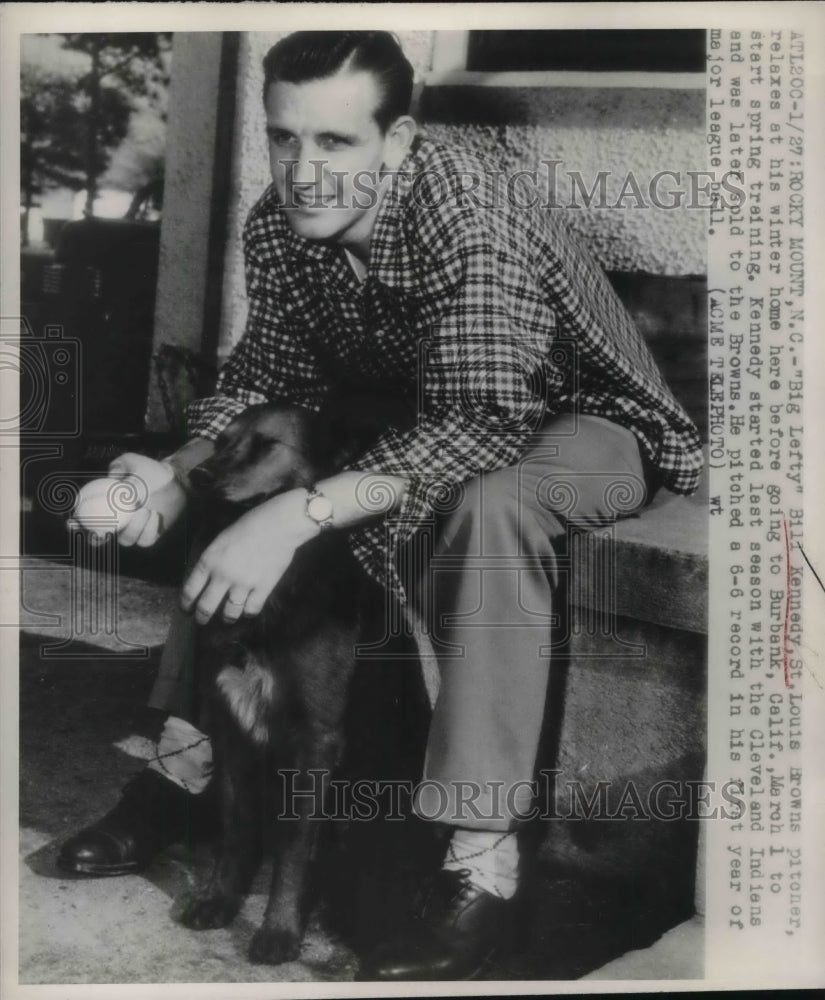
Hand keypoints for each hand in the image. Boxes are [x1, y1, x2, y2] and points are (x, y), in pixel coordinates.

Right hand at [68, 453, 186, 546]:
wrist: (173, 479)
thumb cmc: (149, 471)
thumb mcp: (132, 462)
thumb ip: (118, 466)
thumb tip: (111, 478)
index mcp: (105, 507)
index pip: (85, 520)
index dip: (75, 524)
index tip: (74, 521)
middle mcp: (116, 522)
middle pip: (100, 540)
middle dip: (97, 538)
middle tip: (106, 529)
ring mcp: (133, 531)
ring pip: (126, 540)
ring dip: (133, 527)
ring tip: (144, 509)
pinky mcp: (150, 535)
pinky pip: (145, 540)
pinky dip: (148, 529)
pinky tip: (153, 514)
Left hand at [181, 489, 315, 624]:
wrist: (277, 526)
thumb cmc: (249, 525)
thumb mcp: (221, 540)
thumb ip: (213, 559)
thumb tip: (208, 576)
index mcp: (209, 561)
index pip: (190, 589)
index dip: (186, 603)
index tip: (186, 609)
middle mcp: (222, 576)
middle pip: (207, 606)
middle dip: (202, 617)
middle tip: (202, 621)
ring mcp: (243, 585)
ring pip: (230, 612)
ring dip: (227, 618)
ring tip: (227, 620)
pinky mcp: (262, 589)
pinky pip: (252, 609)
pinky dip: (248, 613)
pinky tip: (247, 612)